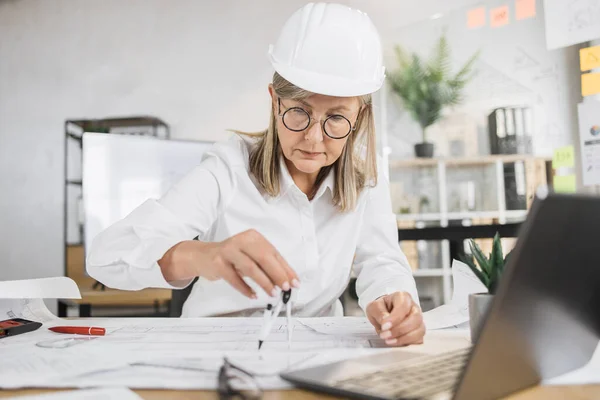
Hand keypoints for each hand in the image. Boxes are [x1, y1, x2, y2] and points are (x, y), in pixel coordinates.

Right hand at [158, 229, 298, 298]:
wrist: (203, 256)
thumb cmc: (232, 258)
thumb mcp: (251, 257)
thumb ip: (268, 266)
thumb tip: (288, 280)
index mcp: (253, 237)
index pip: (274, 253)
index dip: (285, 268)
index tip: (294, 282)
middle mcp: (241, 240)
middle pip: (264, 257)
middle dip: (277, 274)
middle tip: (285, 288)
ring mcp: (228, 250)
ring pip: (250, 267)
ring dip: (264, 282)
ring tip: (272, 293)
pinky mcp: (218, 262)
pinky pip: (234, 278)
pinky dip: (245, 288)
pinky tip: (253, 295)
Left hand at [366, 292, 424, 346]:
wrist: (383, 314)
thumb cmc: (380, 309)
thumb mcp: (374, 307)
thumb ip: (379, 312)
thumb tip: (385, 321)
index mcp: (403, 297)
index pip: (404, 306)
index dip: (395, 317)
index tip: (384, 326)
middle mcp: (414, 307)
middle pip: (416, 318)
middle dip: (400, 330)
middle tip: (385, 335)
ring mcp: (418, 320)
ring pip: (420, 330)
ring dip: (404, 338)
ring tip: (389, 341)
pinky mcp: (419, 332)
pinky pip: (419, 339)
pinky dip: (408, 343)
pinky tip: (396, 343)